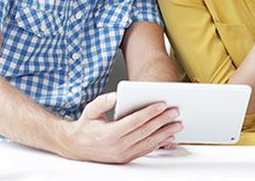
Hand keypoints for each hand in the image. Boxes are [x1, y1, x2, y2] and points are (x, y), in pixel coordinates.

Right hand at [57, 92, 181, 163]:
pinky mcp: (126, 158)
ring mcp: (123, 154)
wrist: (77, 147)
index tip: (162, 104)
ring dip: (165, 133)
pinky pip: (146, 150)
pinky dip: (159, 143)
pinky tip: (168, 137)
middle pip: (145, 131)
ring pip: (149, 142)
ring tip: (177, 124)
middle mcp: (118, 146)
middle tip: (175, 112)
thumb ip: (102, 102)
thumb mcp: (90, 111)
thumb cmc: (85, 127)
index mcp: (110, 133)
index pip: (135, 121)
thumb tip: (115, 96)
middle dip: (162, 121)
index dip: (150, 112)